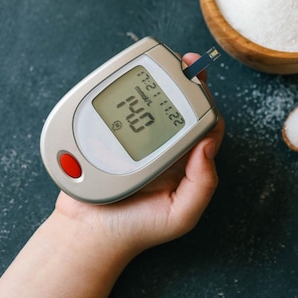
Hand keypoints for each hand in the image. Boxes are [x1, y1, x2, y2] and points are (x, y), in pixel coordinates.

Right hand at [55, 52, 224, 256]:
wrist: (88, 234)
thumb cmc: (137, 228)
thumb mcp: (180, 214)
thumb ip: (202, 183)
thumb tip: (208, 144)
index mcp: (185, 161)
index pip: (205, 125)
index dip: (207, 102)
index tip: (202, 84)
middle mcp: (164, 146)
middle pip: (180, 107)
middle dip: (186, 82)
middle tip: (187, 63)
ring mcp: (135, 138)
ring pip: (152, 104)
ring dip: (160, 82)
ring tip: (165, 64)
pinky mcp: (109, 135)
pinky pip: (121, 111)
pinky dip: (127, 94)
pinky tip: (132, 81)